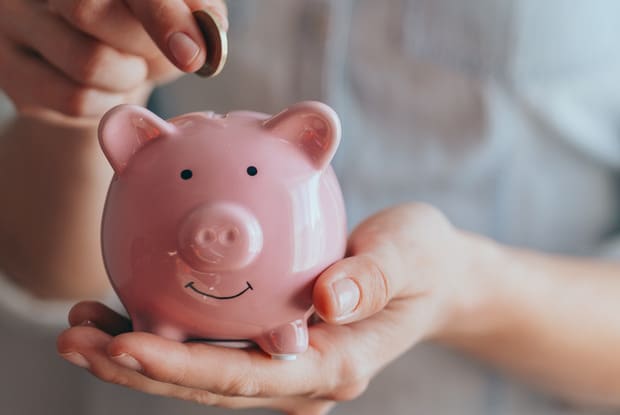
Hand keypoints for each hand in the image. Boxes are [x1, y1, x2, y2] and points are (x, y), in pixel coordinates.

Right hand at [0, 0, 227, 116]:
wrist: (98, 66)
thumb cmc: (141, 30)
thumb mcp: (177, 11)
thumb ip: (195, 10)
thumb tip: (205, 35)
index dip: (160, 13)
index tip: (192, 56)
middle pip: (88, 10)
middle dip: (142, 43)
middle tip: (158, 50)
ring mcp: (11, 22)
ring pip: (85, 63)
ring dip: (128, 78)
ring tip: (129, 67)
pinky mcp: (7, 70)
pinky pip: (74, 99)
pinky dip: (109, 102)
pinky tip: (110, 89)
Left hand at [57, 204, 482, 413]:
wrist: (431, 276)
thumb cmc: (423, 262)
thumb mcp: (411, 255)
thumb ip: (374, 277)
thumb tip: (330, 301)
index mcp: (333, 363)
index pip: (248, 376)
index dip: (184, 370)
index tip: (125, 344)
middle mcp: (301, 374)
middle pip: (209, 384)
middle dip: (139, 369)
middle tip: (74, 339)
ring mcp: (285, 363)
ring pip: (200, 370)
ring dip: (137, 355)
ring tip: (78, 327)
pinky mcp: (272, 342)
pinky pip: (211, 345)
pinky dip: (165, 331)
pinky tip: (123, 308)